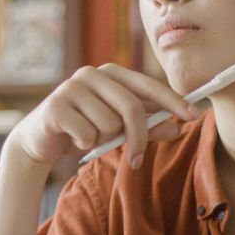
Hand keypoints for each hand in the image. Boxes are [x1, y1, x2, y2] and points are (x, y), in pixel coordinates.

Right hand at [6, 64, 201, 168]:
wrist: (40, 140)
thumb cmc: (84, 129)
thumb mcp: (118, 128)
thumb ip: (146, 126)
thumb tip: (176, 128)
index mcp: (110, 74)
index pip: (148, 85)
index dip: (173, 101)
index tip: (194, 116)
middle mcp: (91, 74)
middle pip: (131, 107)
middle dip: (138, 137)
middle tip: (138, 161)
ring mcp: (72, 88)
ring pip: (108, 124)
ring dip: (103, 141)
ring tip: (89, 139)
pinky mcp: (56, 107)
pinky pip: (86, 134)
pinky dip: (85, 144)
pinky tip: (73, 140)